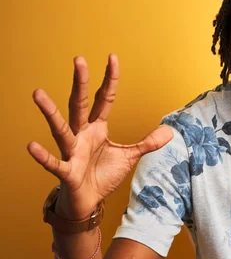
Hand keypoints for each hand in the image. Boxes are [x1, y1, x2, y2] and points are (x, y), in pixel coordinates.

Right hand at [28, 54, 172, 220]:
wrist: (89, 201)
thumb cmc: (103, 175)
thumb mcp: (130, 156)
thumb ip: (148, 143)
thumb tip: (170, 130)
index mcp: (97, 128)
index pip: (104, 99)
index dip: (109, 80)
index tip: (112, 57)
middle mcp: (82, 135)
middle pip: (80, 105)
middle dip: (80, 83)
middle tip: (79, 59)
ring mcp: (73, 152)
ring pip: (61, 129)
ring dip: (50, 112)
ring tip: (38, 94)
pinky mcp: (67, 172)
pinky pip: (55, 163)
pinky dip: (44, 156)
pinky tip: (32, 146)